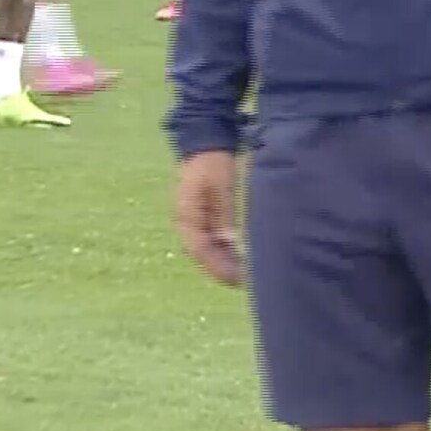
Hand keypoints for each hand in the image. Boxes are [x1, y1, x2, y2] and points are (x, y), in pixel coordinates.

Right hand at [174, 151, 244, 287]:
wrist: (205, 148)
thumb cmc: (213, 165)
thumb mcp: (221, 186)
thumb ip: (224, 213)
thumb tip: (229, 242)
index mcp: (186, 216)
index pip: (200, 249)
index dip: (217, 265)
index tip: (235, 278)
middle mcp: (186, 223)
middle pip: (202, 254)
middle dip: (221, 269)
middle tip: (243, 283)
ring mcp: (193, 222)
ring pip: (206, 250)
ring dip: (222, 263)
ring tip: (244, 276)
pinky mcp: (202, 219)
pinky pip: (210, 241)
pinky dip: (223, 252)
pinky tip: (238, 259)